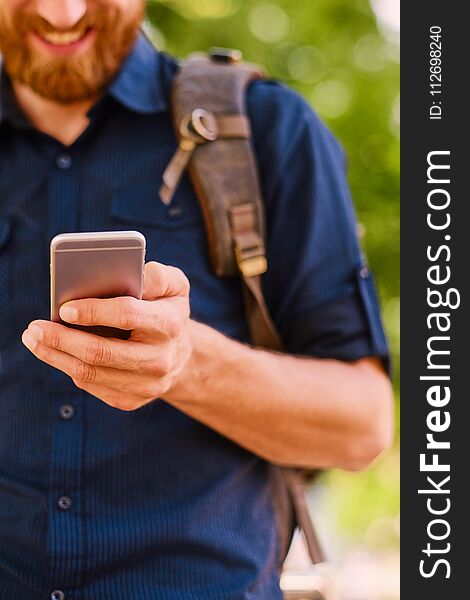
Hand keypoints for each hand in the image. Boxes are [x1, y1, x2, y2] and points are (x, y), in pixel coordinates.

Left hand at [21, 262, 192, 409]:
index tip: (65, 309)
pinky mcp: (132, 400)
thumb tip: (127, 276)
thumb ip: (156, 276)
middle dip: (61, 340)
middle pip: (101, 352)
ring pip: (90, 374)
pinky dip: (69, 368)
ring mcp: (147, 384)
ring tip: (35, 340)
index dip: (93, 312)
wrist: (181, 354)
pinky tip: (57, 354)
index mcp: (170, 324)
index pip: (127, 315)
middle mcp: (161, 359)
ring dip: (55, 356)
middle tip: (34, 328)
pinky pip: (92, 386)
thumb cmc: (168, 310)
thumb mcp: (174, 285)